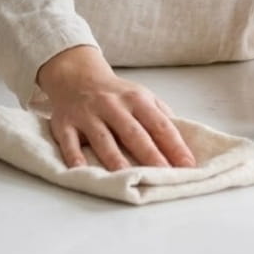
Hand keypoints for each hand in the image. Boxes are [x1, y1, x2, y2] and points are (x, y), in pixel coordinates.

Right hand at [36, 45, 196, 170]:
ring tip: (128, 178)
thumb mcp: (141, 96)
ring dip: (116, 159)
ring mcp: (88, 114)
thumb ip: (161, 116)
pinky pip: (69, 142)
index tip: (188, 165)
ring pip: (103, 139)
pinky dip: (74, 157)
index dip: (174, 145)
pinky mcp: (65, 123)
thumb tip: (184, 143)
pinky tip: (82, 171)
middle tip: (165, 175)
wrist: (76, 75)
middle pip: (133, 132)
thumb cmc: (116, 94)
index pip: (159, 123)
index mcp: (136, 99)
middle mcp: (112, 105)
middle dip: (150, 155)